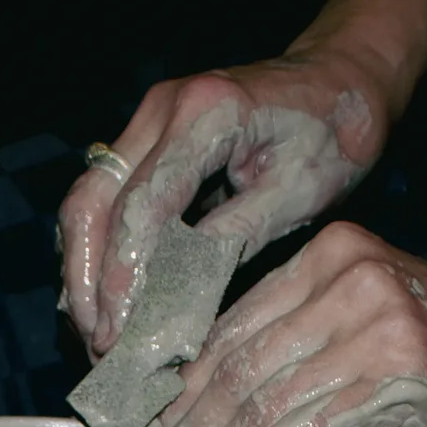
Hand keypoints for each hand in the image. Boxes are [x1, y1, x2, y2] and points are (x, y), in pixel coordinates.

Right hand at [60, 57, 385, 358]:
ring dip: (84, 273)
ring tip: (98, 335)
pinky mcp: (145, 142)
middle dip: (87, 282)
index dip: (123, 277)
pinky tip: (107, 303)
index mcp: (205, 115)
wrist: (341, 80)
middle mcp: (160, 110)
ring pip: (86, 204)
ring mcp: (146, 123)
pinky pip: (103, 202)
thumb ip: (232, 239)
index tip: (118, 335)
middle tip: (100, 346)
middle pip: (91, 203)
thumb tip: (175, 304)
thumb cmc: (333, 134)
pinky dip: (100, 255)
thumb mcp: (297, 193)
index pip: (141, 207)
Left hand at [138, 223, 426, 426]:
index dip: (181, 382)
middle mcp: (348, 278)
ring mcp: (374, 324)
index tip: (147, 426)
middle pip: (238, 364)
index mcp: (331, 255)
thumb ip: (302, 343)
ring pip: (263, 401)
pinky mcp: (398, 376)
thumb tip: (215, 403)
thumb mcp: (373, 320)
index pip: (233, 324)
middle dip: (185, 426)